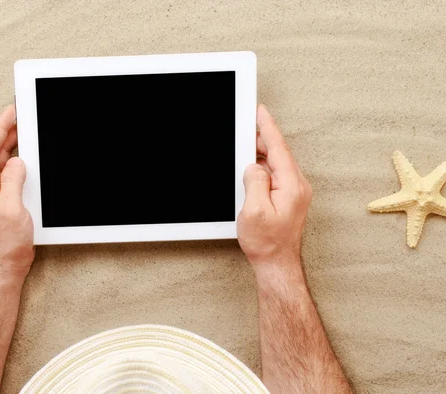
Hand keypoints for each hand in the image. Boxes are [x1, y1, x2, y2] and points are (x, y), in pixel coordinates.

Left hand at [0, 104, 34, 284]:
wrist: (7, 264)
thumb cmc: (4, 243)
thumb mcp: (10, 210)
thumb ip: (12, 183)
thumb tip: (17, 161)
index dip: (0, 129)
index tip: (11, 112)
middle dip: (8, 131)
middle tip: (21, 114)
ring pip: (5, 160)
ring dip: (15, 144)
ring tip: (26, 128)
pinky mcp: (9, 198)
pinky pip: (15, 173)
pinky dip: (23, 160)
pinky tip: (30, 155)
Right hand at [237, 105, 311, 271]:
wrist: (277, 263)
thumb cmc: (267, 242)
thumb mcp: (254, 210)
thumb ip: (255, 181)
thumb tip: (254, 166)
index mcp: (291, 185)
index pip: (278, 148)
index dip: (267, 128)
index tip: (260, 111)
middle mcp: (297, 186)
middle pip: (278, 153)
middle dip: (261, 140)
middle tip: (245, 128)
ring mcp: (295, 192)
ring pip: (276, 164)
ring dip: (260, 156)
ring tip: (244, 151)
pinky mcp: (289, 198)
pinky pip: (276, 175)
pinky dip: (263, 169)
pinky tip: (252, 171)